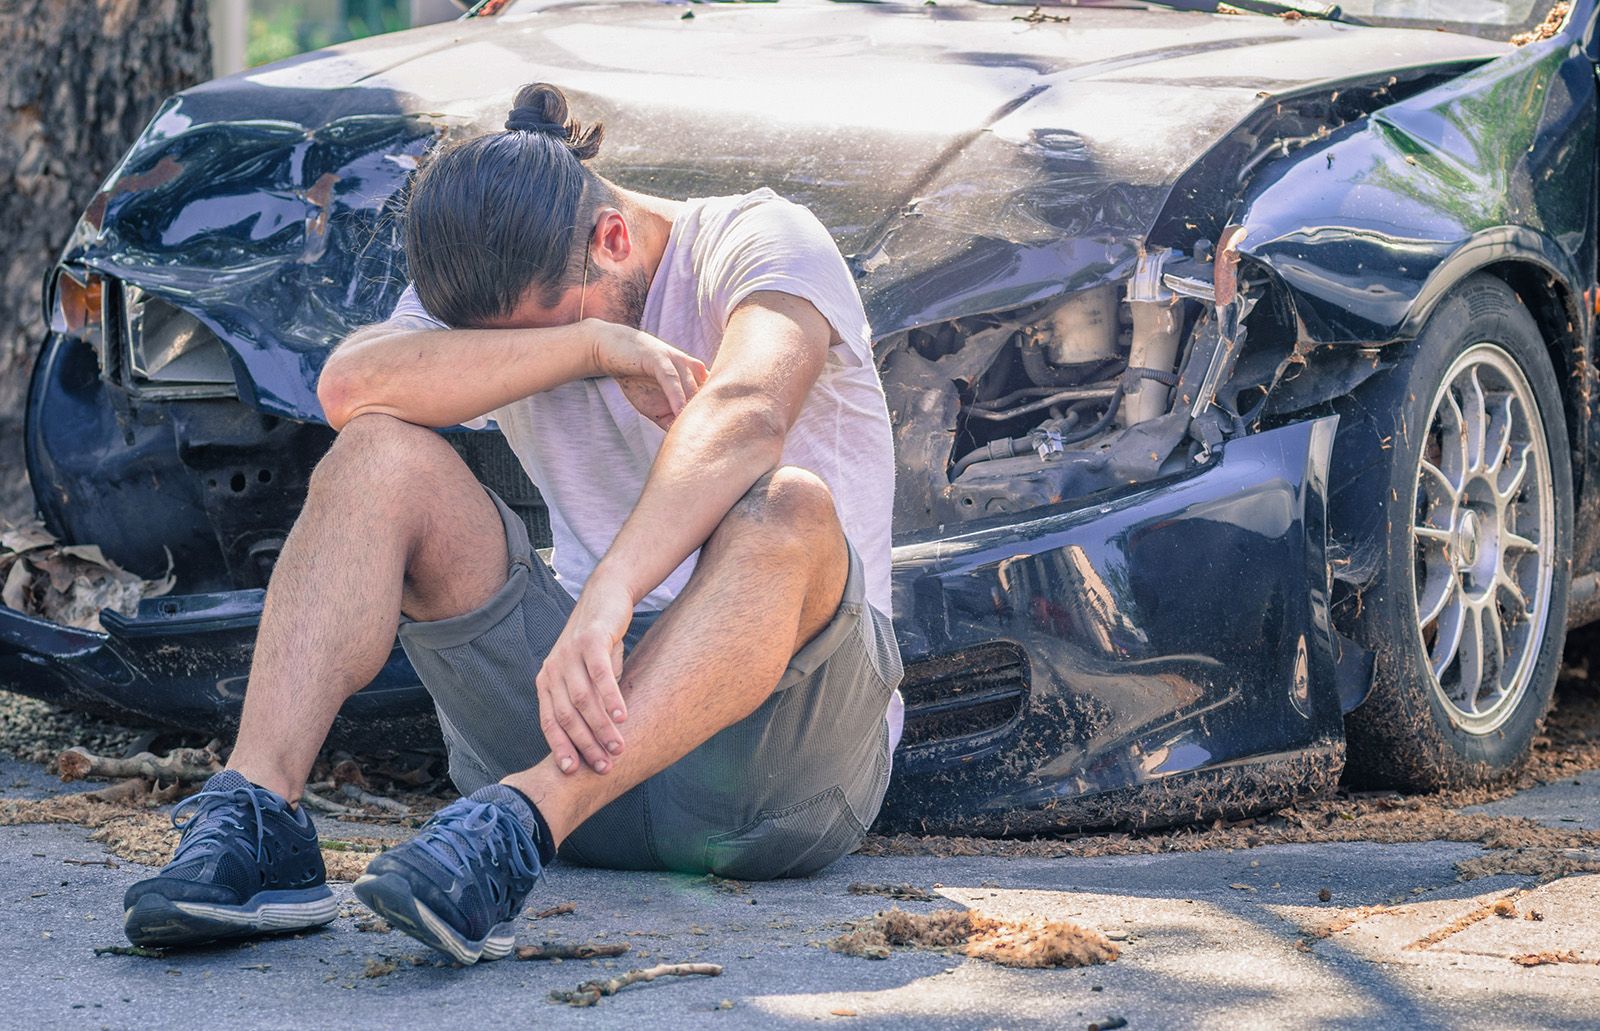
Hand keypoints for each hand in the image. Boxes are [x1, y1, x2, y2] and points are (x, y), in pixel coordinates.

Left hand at [535, 577, 634, 774]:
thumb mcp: (584, 676)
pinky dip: (610, 698)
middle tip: (605, 765)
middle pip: (566, 716)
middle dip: (586, 744)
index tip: (574, 772)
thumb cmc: (597, 645)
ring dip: (601, 727)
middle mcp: (552, 669)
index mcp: (547, 682)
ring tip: (618, 747)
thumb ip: (586, 703)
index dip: (561, 748)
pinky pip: (599, 675)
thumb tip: (597, 742)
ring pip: (583, 700)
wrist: (605, 599)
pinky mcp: (590, 640)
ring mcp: (569, 654)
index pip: (549, 723)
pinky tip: (622, 716)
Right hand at [588, 320, 707, 429]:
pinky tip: (680, 412)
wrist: (611, 352)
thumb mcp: (654, 406)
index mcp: (696, 378)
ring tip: (698, 431)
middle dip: (709, 417)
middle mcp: (692, 368)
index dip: (716, 417)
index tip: (717, 440)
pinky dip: (677, 396)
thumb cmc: (636, 379)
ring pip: (692, 388)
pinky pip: (672, 379)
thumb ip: (669, 421)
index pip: (713, 398)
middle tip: (711, 440)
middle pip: (707, 395)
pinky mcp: (660, 357)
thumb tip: (681, 442)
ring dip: (695, 410)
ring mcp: (678, 360)